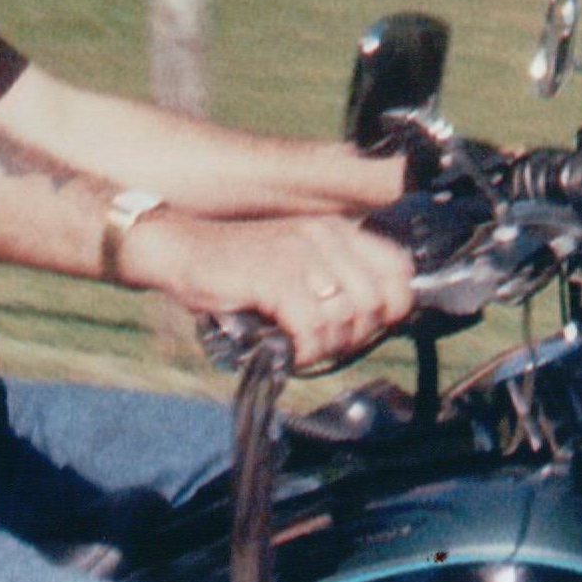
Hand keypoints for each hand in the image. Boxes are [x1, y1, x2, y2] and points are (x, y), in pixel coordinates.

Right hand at [121, 210, 413, 366]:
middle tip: (327, 344)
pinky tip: (289, 351)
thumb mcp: (298, 263)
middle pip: (377, 301)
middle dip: (357, 335)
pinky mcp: (275, 278)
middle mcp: (325, 237)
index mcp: (336, 230)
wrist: (183, 251)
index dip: (393, 306)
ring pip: (347, 317)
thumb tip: (375, 320)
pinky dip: (306, 350)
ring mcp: (300, 255)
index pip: (399, 269)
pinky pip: (313, 328)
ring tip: (304, 347)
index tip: (368, 326)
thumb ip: (336, 281)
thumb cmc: (239, 267)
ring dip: (328, 346)